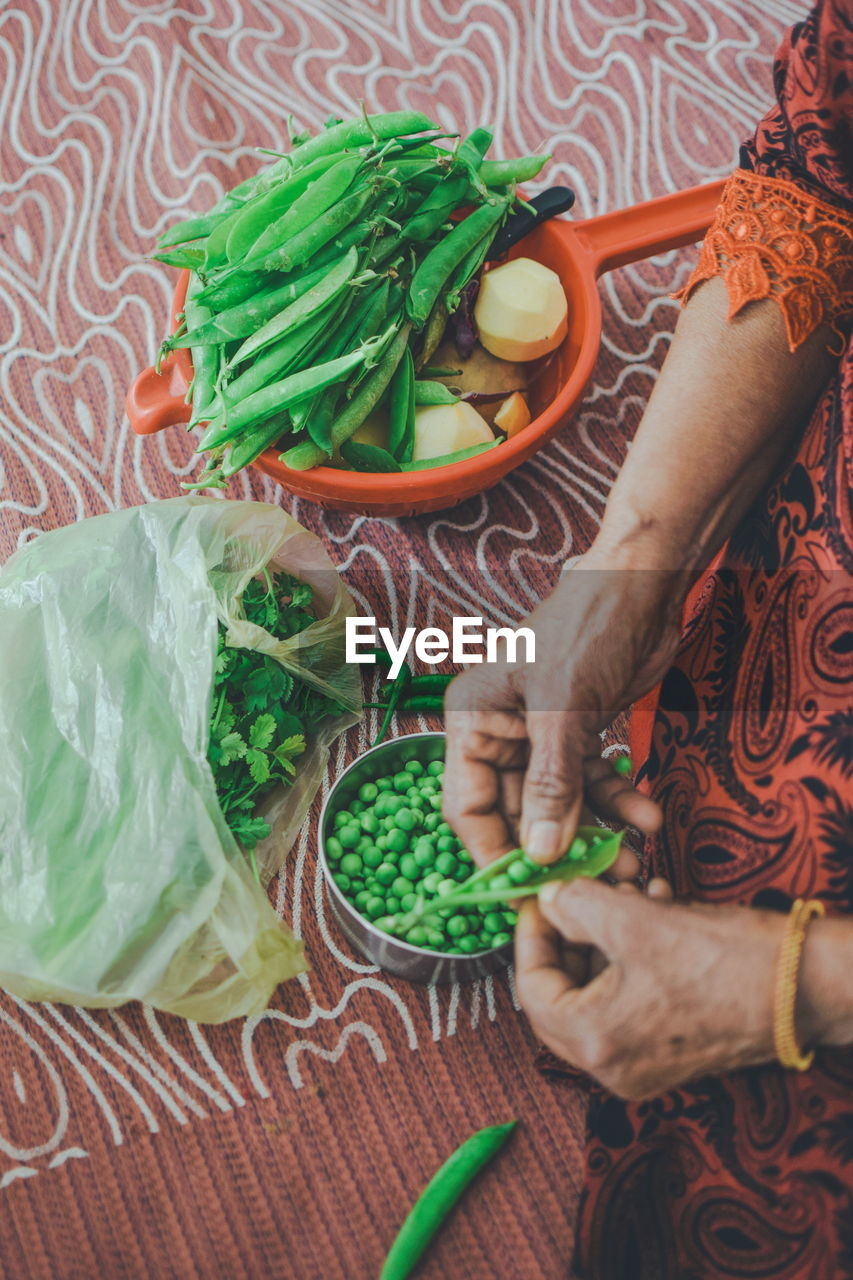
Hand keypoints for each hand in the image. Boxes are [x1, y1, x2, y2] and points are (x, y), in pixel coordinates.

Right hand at [443, 546, 683, 865]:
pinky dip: (618, 803)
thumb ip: (551, 783)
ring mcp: (540, 736)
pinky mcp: (578, 735)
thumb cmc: (588, 626)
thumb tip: (540, 855)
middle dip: (557, 851)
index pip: (467, 804)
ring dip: (595, 835)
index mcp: (472, 720)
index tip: (525, 894)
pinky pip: (592, 784)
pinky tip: (647, 817)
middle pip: (516, 813)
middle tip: (594, 886)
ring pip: (560, 805)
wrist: (643, 585)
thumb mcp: (565, 708)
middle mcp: (499, 732)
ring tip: (634, 862)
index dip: (493, 853)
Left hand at [515, 878, 786, 1098]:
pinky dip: (631, 958)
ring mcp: (643, 1065)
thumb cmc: (722, 959)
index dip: (532, 934)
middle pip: (560, 996)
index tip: (540, 897)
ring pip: (596, 994)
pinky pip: (629, 1002)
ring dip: (602, 940)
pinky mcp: (671, 1052)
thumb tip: (548, 899)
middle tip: (573, 896)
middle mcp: (613, 1067)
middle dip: (567, 938)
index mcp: (595, 1041)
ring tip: (626, 893)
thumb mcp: (635, 920)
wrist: (804, 988)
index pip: (532, 987)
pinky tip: (653, 911)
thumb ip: (576, 906)